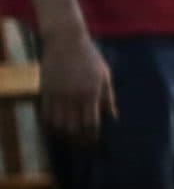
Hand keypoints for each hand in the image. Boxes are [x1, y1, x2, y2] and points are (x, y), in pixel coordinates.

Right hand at [39, 29, 115, 145]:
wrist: (65, 41)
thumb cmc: (90, 58)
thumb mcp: (105, 76)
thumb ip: (108, 98)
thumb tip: (114, 118)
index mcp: (91, 93)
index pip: (91, 123)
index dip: (93, 137)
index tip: (95, 144)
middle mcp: (73, 96)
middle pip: (73, 127)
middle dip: (79, 140)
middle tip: (83, 147)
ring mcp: (57, 94)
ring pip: (58, 124)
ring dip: (64, 135)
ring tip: (70, 140)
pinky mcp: (45, 91)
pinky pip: (45, 114)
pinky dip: (50, 125)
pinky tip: (56, 129)